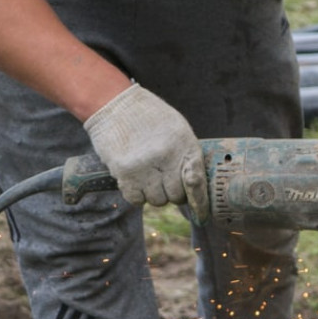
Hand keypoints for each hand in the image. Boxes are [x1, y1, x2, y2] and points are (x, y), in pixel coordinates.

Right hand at [82, 83, 202, 206]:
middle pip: (176, 196)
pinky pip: (137, 200)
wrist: (115, 104)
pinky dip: (138, 196)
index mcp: (184, 144)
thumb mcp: (177, 129)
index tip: (202, 214)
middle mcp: (166, 157)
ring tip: (149, 176)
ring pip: (157, 200)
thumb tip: (193, 185)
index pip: (197, 180)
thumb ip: (186, 154)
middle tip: (165, 180)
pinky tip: (136, 181)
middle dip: (173, 192)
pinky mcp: (124, 173)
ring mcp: (145, 167)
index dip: (200, 201)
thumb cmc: (149, 117)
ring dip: (155, 193)